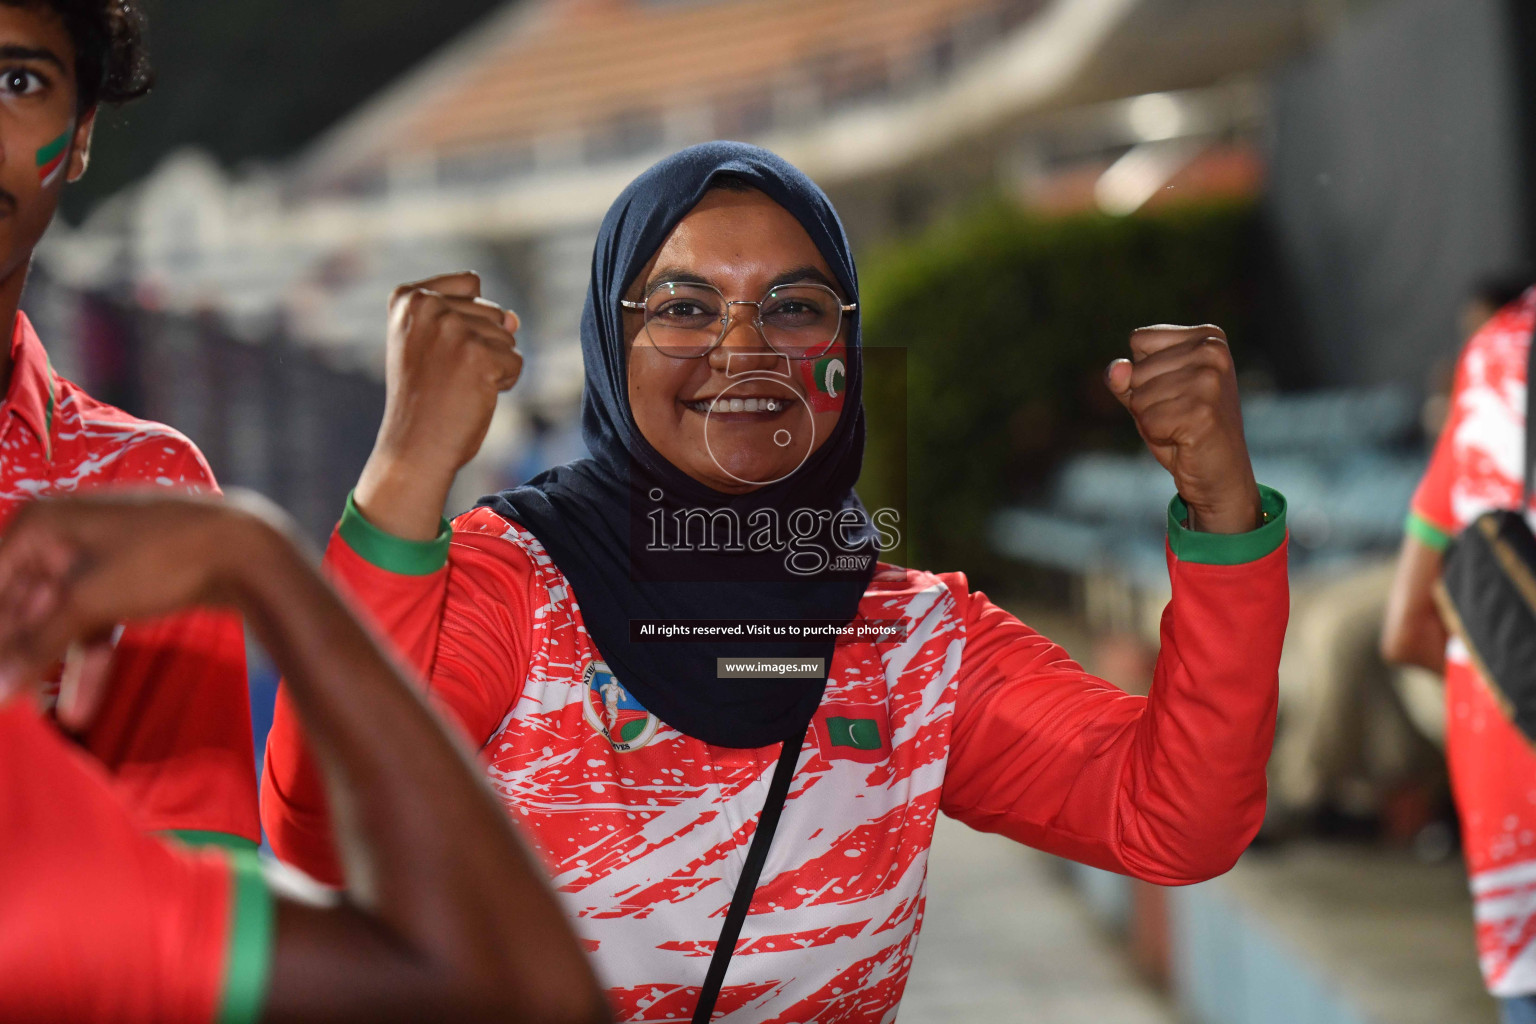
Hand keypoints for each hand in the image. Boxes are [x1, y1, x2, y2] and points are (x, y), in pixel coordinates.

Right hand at [0, 493, 273, 727]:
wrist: (246, 549)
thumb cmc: (158, 558)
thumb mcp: (87, 601)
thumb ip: (34, 645)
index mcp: (37, 525)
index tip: (0, 682)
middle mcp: (58, 537)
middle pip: (21, 608)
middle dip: (17, 656)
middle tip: (8, 701)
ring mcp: (93, 562)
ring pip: (57, 623)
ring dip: (47, 669)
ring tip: (28, 715)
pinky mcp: (123, 585)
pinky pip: (92, 627)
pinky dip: (87, 664)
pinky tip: (79, 712)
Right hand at [358, 272, 522, 539]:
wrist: (413, 446)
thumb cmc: (423, 398)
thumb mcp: (435, 345)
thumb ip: (473, 318)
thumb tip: (515, 319)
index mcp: (409, 297)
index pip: (470, 283)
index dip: (466, 321)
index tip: (435, 351)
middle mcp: (428, 305)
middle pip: (492, 312)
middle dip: (481, 346)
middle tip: (446, 375)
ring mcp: (454, 329)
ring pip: (506, 338)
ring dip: (491, 366)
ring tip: (457, 386)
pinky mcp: (479, 355)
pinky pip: (516, 362)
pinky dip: (502, 383)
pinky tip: (472, 396)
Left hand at [1105, 324, 1259, 533]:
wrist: (1220, 473)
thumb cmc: (1184, 428)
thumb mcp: (1149, 394)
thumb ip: (1125, 377)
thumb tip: (1117, 370)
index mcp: (1207, 336)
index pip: (1139, 339)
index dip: (1143, 372)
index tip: (1174, 391)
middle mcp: (1213, 351)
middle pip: (1135, 370)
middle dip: (1146, 399)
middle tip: (1179, 414)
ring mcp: (1210, 381)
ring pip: (1139, 397)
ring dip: (1151, 419)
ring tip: (1182, 426)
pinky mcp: (1202, 412)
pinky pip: (1148, 421)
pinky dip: (1157, 436)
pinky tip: (1184, 439)